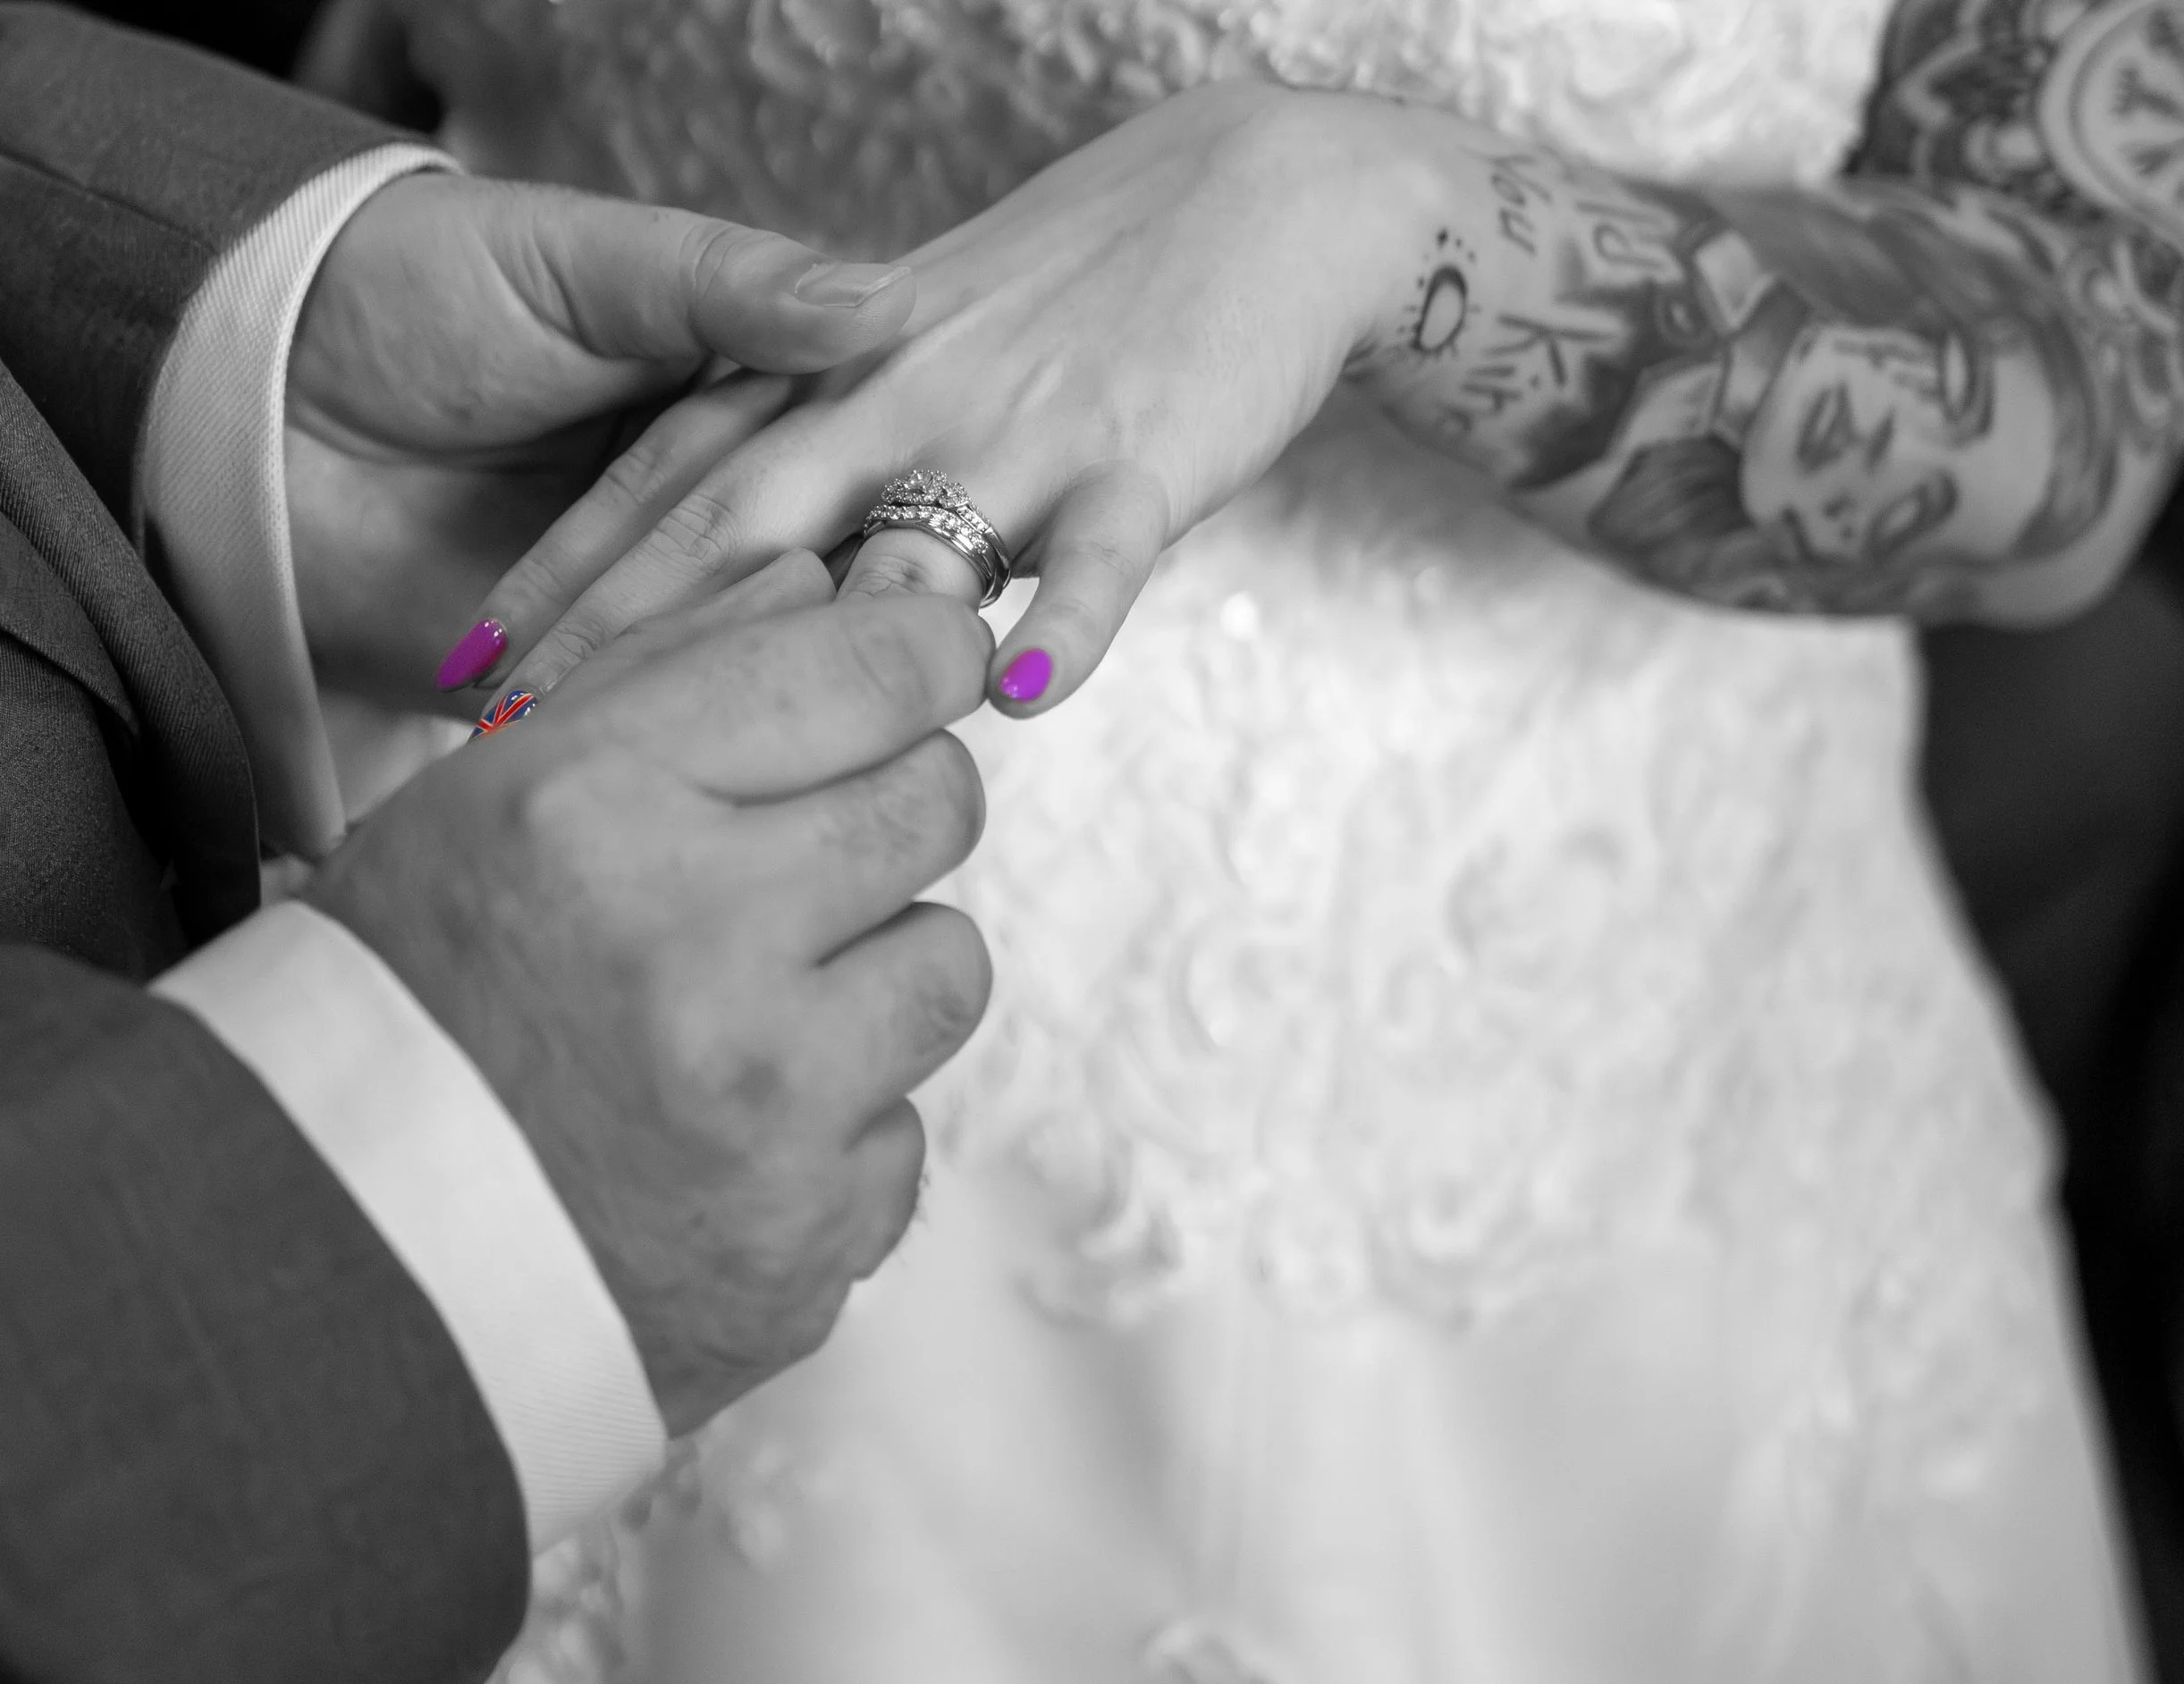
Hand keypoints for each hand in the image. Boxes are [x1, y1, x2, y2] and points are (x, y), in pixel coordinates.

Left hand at [283, 170, 915, 709]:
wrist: (253, 389)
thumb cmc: (421, 291)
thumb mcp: (587, 263)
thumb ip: (731, 288)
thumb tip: (886, 304)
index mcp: (746, 403)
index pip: (853, 468)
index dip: (897, 511)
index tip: (944, 558)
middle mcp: (719, 509)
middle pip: (813, 579)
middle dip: (844, 623)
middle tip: (900, 667)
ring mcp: (653, 605)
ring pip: (745, 661)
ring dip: (772, 691)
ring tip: (821, 718)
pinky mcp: (584, 682)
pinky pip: (651, 719)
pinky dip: (679, 735)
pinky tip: (721, 754)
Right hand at [306, 555, 993, 1434]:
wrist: (335, 1265)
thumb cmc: (411, 997)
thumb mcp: (493, 797)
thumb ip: (667, 671)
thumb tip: (833, 582)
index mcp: (594, 808)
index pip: (866, 674)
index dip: (925, 656)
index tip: (934, 663)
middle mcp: (694, 947)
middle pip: (939, 805)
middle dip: (898, 809)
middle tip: (816, 853)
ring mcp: (765, 1108)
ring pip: (952, 966)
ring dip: (879, 974)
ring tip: (757, 1009)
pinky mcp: (809, 1241)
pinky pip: (906, 1134)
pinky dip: (835, 1131)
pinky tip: (725, 1139)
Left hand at [457, 83, 1423, 712]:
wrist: (1254, 193)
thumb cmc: (1086, 292)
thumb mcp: (929, 350)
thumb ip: (843, 450)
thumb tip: (769, 596)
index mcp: (837, 367)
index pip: (673, 475)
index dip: (566, 570)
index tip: (477, 669)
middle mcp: (899, 396)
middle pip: (735, 526)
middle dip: (623, 640)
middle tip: (530, 748)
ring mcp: (1018, 426)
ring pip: (893, 548)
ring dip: (804, 659)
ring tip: (723, 773)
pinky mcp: (1141, 452)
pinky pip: (1098, 548)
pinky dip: (1068, 616)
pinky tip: (1019, 694)